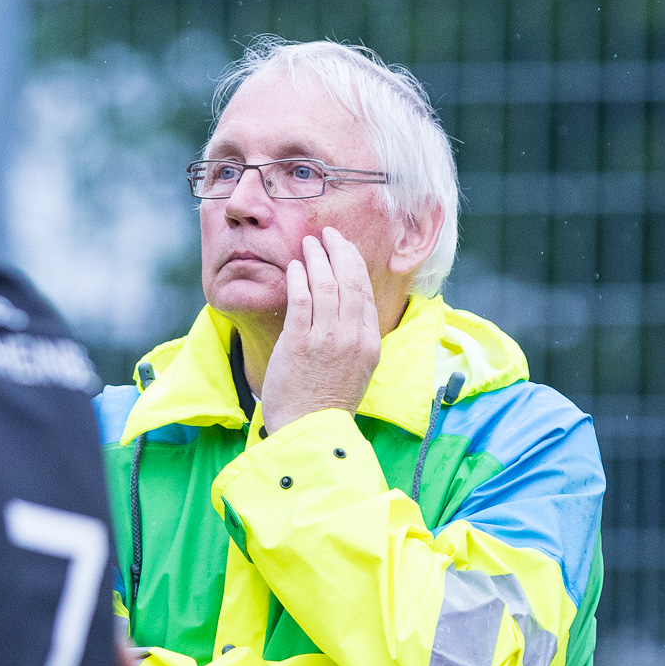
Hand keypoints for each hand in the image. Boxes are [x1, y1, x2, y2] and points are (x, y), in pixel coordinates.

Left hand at [260, 228, 380, 434]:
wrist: (309, 430)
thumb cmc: (327, 402)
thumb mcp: (356, 369)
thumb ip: (355, 338)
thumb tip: (347, 308)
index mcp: (369, 342)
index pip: (364, 291)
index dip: (353, 263)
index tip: (343, 247)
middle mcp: (352, 337)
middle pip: (348, 281)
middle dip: (338, 251)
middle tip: (327, 235)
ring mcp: (326, 339)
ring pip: (326, 285)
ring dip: (316, 258)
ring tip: (308, 244)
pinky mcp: (300, 343)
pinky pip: (302, 300)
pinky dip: (299, 278)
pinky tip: (295, 267)